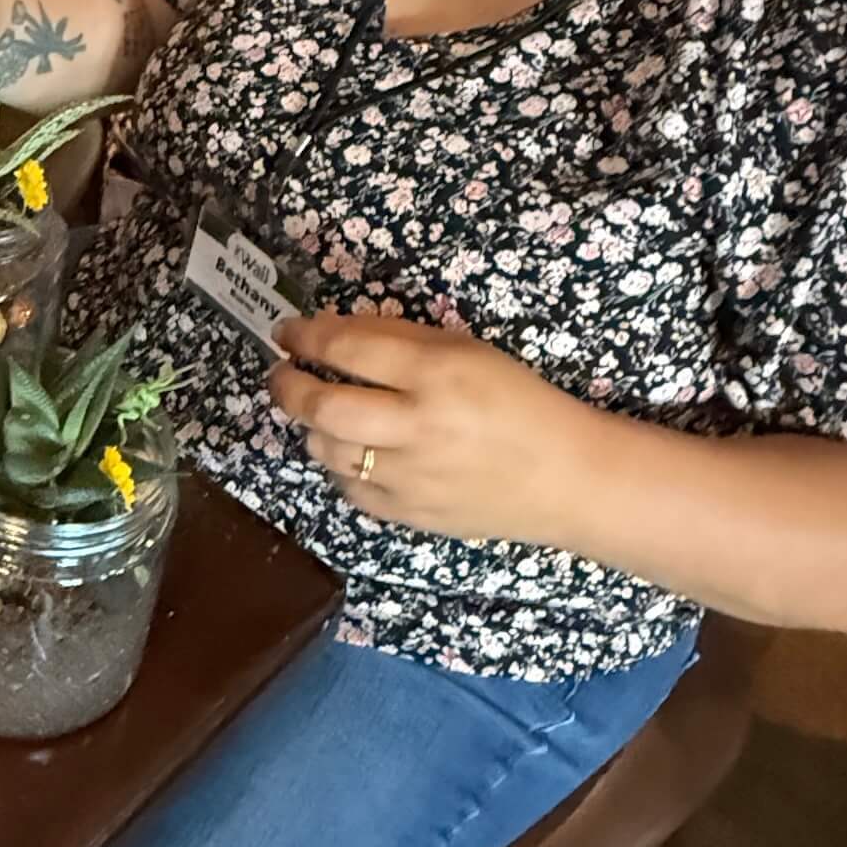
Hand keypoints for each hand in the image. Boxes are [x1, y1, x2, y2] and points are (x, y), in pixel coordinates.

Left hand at [268, 309, 598, 546]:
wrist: (565, 477)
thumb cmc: (517, 400)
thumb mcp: (466, 350)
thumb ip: (399, 338)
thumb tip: (332, 330)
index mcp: (436, 374)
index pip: (348, 348)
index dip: (306, 336)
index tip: (287, 331)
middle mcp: (416, 426)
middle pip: (322, 406)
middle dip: (288, 386)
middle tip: (282, 374)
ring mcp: (410, 478)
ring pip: (327, 451)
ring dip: (312, 428)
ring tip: (320, 413)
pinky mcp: (410, 516)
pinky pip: (350, 490)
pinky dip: (339, 468)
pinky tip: (352, 453)